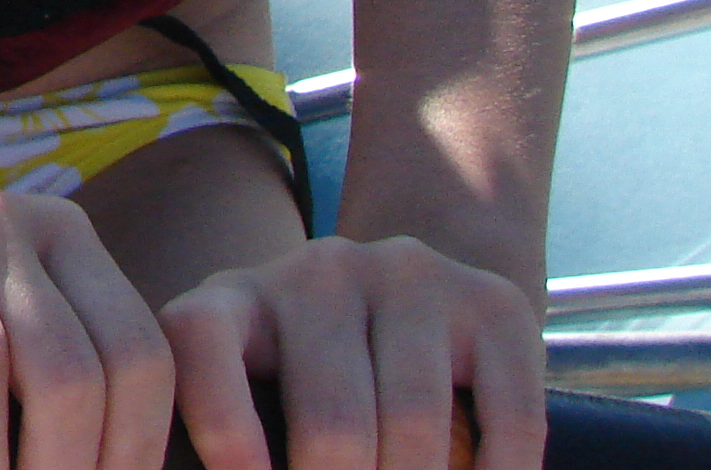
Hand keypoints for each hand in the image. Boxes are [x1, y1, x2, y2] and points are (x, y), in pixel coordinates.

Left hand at [163, 237, 541, 469]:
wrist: (422, 296)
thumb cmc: (312, 383)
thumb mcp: (255, 395)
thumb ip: (240, 437)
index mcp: (234, 298)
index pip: (201, 348)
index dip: (223, 434)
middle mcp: (317, 273)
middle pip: (332, 430)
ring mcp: (408, 278)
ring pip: (416, 428)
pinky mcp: (493, 302)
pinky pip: (508, 424)